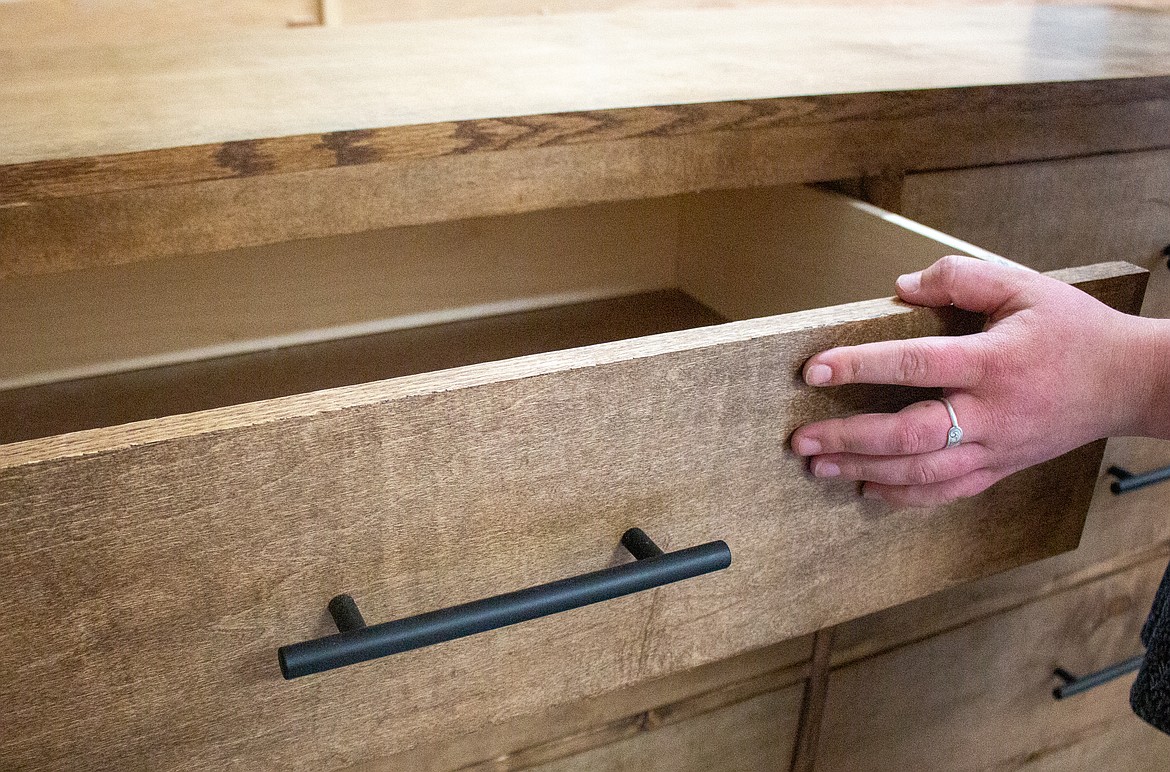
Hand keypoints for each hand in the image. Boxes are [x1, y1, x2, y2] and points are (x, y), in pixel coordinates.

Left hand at [790, 255, 1169, 506]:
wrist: (1130, 383)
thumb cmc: (1074, 330)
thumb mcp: (1024, 286)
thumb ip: (961, 279)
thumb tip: (901, 286)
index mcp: (992, 362)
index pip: (915, 364)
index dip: (860, 367)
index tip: (814, 369)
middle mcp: (990, 412)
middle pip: (909, 433)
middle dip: (849, 438)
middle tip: (801, 439)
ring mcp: (996, 448)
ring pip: (922, 472)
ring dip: (865, 470)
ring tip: (819, 466)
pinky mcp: (1001, 469)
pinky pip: (947, 492)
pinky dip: (904, 497)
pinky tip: (867, 490)